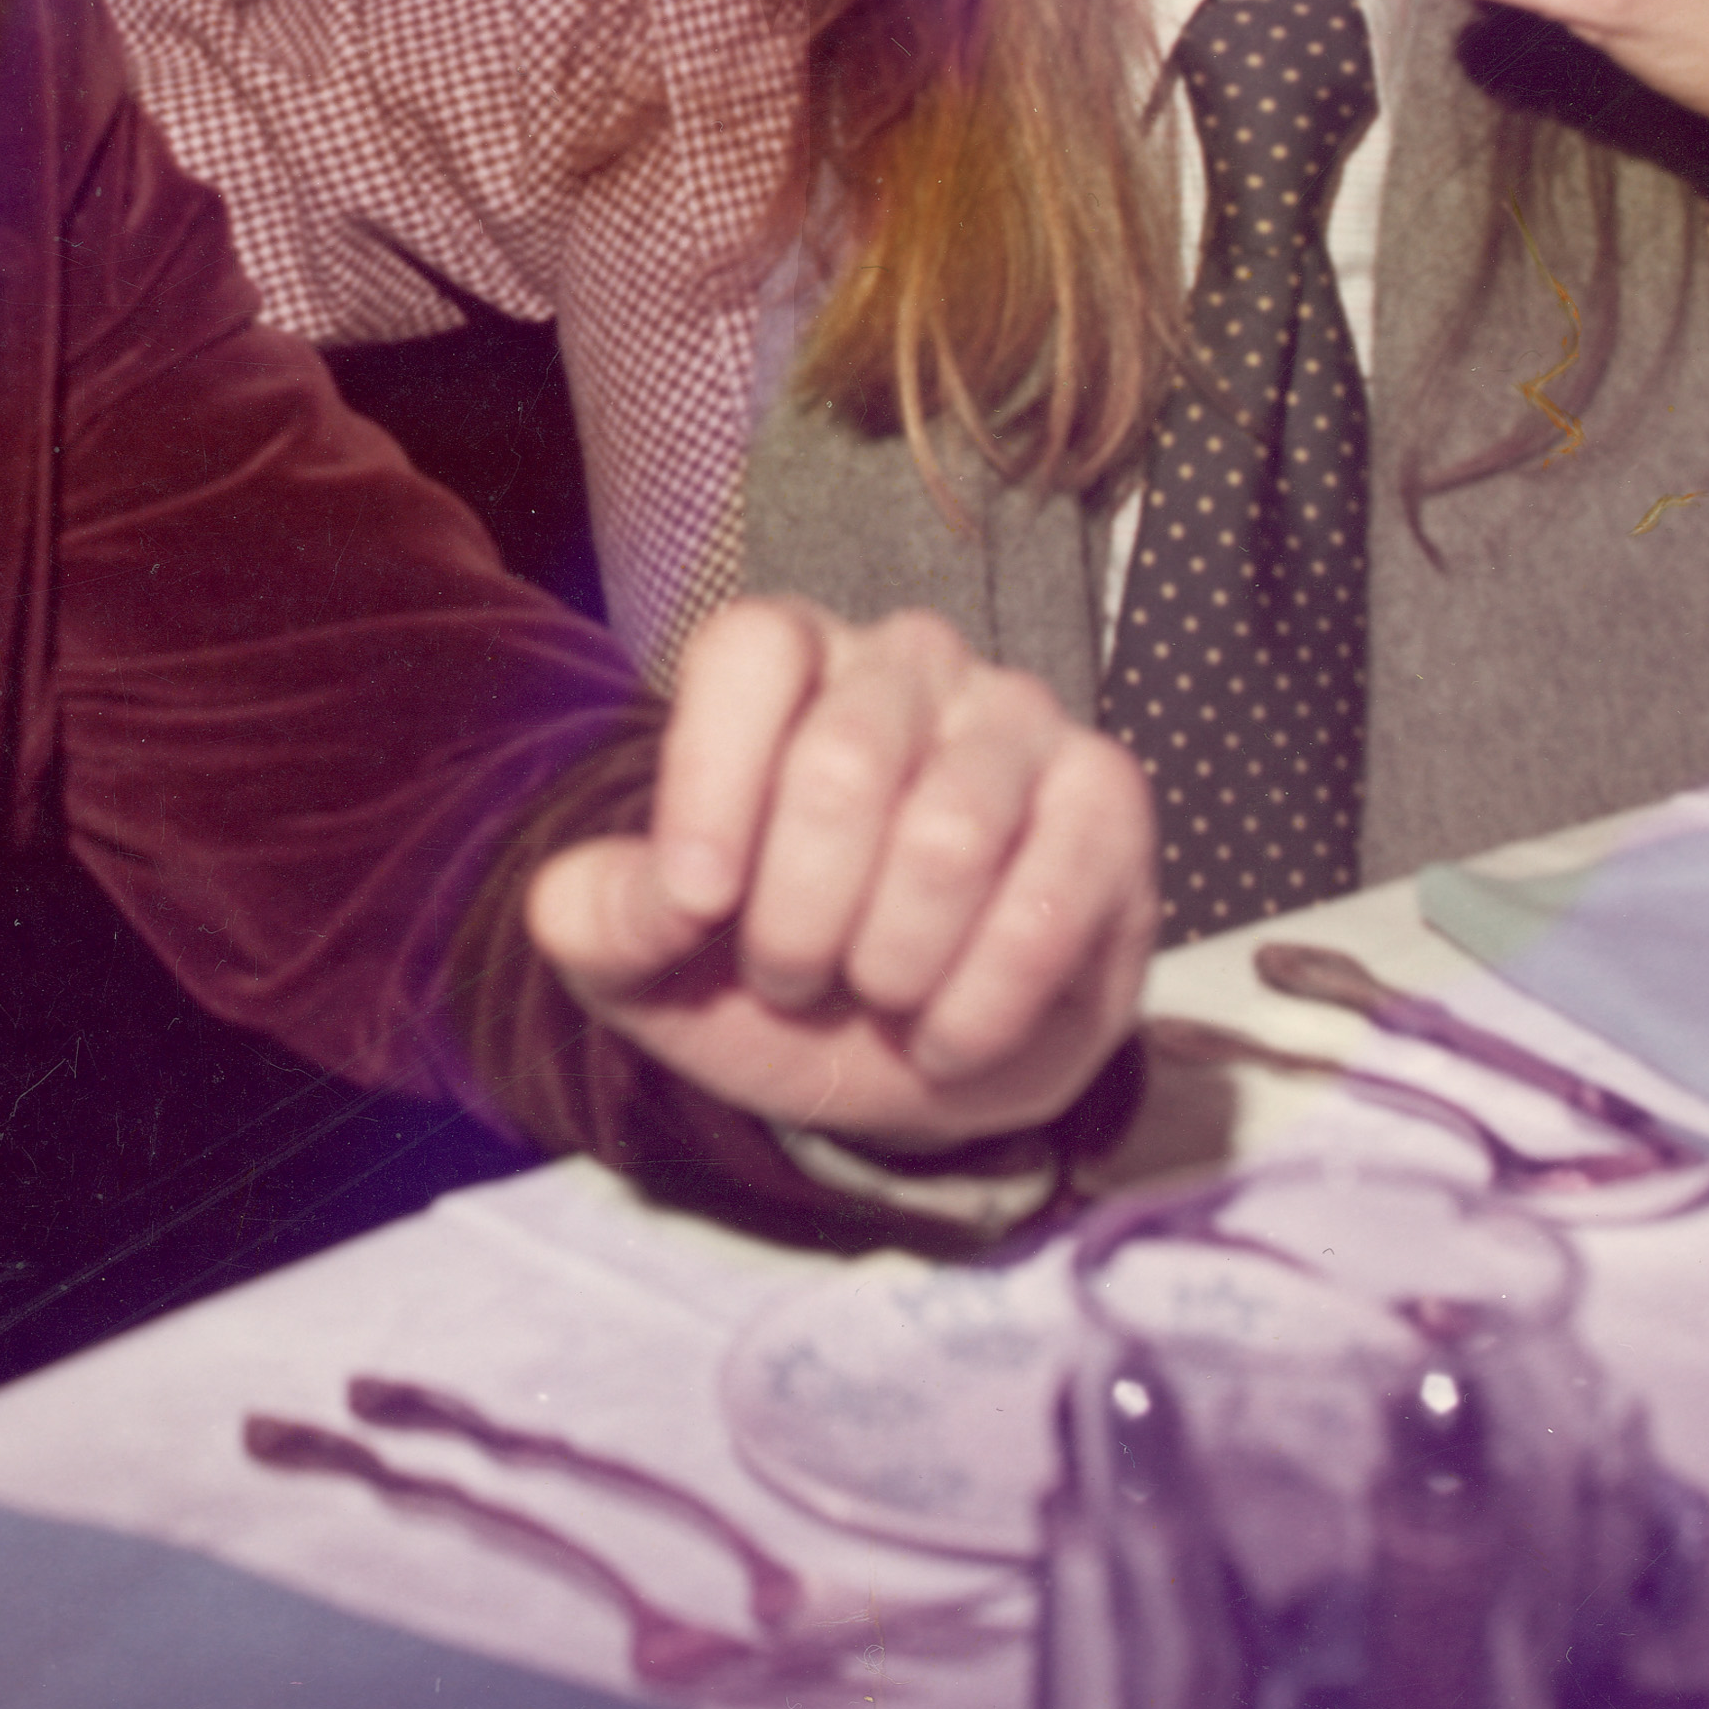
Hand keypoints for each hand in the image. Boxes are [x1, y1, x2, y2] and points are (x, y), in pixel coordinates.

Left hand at [526, 601, 1152, 1147]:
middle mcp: (908, 661)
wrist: (909, 1056)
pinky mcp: (1108, 797)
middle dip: (796, 922)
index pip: (750, 653)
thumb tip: (629, 896)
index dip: (710, 787)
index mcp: (787, 662)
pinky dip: (978, 1008)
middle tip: (791, 978)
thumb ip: (600, 920)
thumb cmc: (774, 974)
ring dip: (889, 967)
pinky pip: (1049, 906)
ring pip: (951, 840)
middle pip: (843, 764)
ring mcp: (1020, 718)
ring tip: (876, 996)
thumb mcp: (649, 966)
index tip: (695, 907)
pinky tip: (947, 1034)